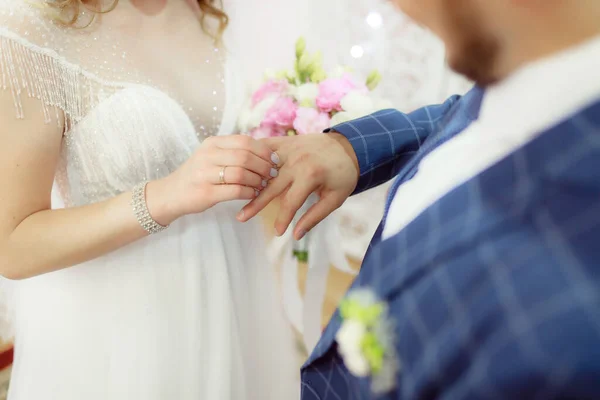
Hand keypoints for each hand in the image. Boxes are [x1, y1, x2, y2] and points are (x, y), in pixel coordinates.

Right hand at [147, 135, 278, 224]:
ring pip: (241, 173)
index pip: (244, 141)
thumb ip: (233, 152)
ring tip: (262, 185)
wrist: (171, 194)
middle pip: (245, 156)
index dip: (263, 150)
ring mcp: (205, 174)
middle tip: (272, 174)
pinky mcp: (206, 192)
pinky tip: (253, 194)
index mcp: (212, 143)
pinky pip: (236, 190)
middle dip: (264, 166)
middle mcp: (207, 155)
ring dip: (257, 180)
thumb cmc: (198, 175)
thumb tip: (266, 153)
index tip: (274, 159)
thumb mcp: (212, 156)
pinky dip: (249, 192)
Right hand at [237, 132, 359, 238]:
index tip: (276, 232)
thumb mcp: (335, 199)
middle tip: (241, 218)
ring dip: (249, 179)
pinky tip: (240, 165)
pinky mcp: (285, 141)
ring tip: (236, 192)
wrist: (348, 146)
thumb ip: (315, 216)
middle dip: (255, 204)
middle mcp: (296, 161)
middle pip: (270, 186)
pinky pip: (265, 148)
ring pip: (263, 167)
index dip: (282, 219)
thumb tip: (296, 235)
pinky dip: (252, 156)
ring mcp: (289, 148)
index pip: (290, 202)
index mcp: (310, 176)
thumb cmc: (343, 175)